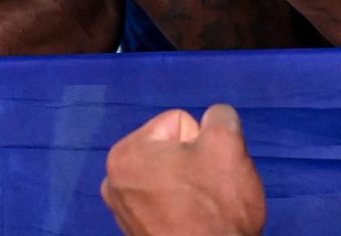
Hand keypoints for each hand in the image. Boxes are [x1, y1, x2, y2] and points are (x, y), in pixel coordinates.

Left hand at [102, 105, 266, 235]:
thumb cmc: (214, 206)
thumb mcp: (227, 143)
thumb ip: (220, 116)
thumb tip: (214, 120)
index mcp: (125, 154)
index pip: (179, 122)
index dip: (202, 141)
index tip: (207, 168)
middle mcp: (114, 181)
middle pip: (172, 149)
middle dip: (195, 163)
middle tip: (209, 188)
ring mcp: (123, 211)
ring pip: (173, 176)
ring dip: (191, 186)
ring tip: (202, 210)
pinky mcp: (138, 233)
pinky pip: (168, 202)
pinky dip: (183, 209)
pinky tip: (194, 224)